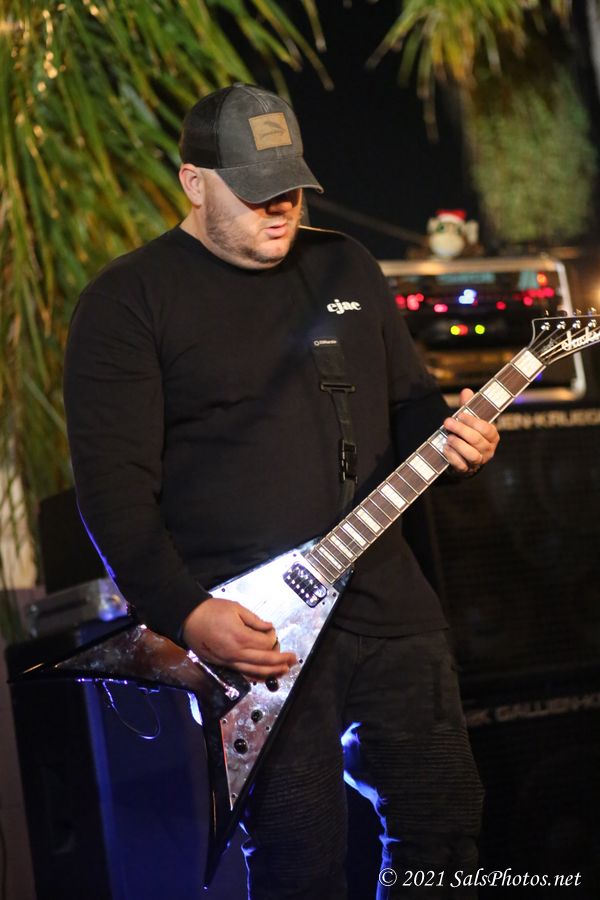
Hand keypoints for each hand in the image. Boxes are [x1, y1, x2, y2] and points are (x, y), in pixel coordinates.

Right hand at [182, 597, 296, 679]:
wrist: (188, 618)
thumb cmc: (210, 611)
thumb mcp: (236, 608)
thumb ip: (255, 620)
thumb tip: (269, 627)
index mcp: (240, 637)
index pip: (265, 643)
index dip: (273, 637)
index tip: (272, 630)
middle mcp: (236, 653)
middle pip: (264, 661)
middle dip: (280, 660)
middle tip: (293, 659)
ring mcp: (229, 661)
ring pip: (254, 671)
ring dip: (271, 672)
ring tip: (283, 670)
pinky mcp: (223, 664)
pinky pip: (242, 673)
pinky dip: (255, 676)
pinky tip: (264, 676)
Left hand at [442, 388, 499, 474]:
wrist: (463, 458)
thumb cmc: (468, 434)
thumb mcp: (469, 420)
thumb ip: (468, 407)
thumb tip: (466, 391)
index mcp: (492, 436)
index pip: (486, 429)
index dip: (472, 421)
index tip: (460, 415)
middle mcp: (488, 450)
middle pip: (477, 440)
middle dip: (461, 430)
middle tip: (448, 422)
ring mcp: (478, 461)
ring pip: (472, 454)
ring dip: (458, 445)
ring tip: (448, 437)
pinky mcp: (467, 470)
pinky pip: (461, 465)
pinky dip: (452, 456)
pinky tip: (445, 448)